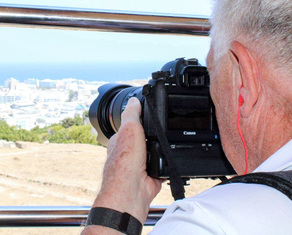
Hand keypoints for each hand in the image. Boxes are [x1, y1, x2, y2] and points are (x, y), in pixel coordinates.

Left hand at [91, 97, 162, 221]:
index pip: (132, 125)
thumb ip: (132, 114)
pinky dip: (168, 166)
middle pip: (147, 139)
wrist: (131, 191)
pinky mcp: (151, 177)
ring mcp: (140, 166)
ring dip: (162, 151)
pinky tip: (170, 162)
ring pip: (157, 152)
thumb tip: (133, 100)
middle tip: (163, 132)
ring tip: (166, 147)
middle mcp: (130, 153)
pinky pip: (164, 168)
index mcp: (121, 140)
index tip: (152, 115)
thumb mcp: (129, 129)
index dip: (142, 120)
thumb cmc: (125, 163)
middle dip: (155, 137)